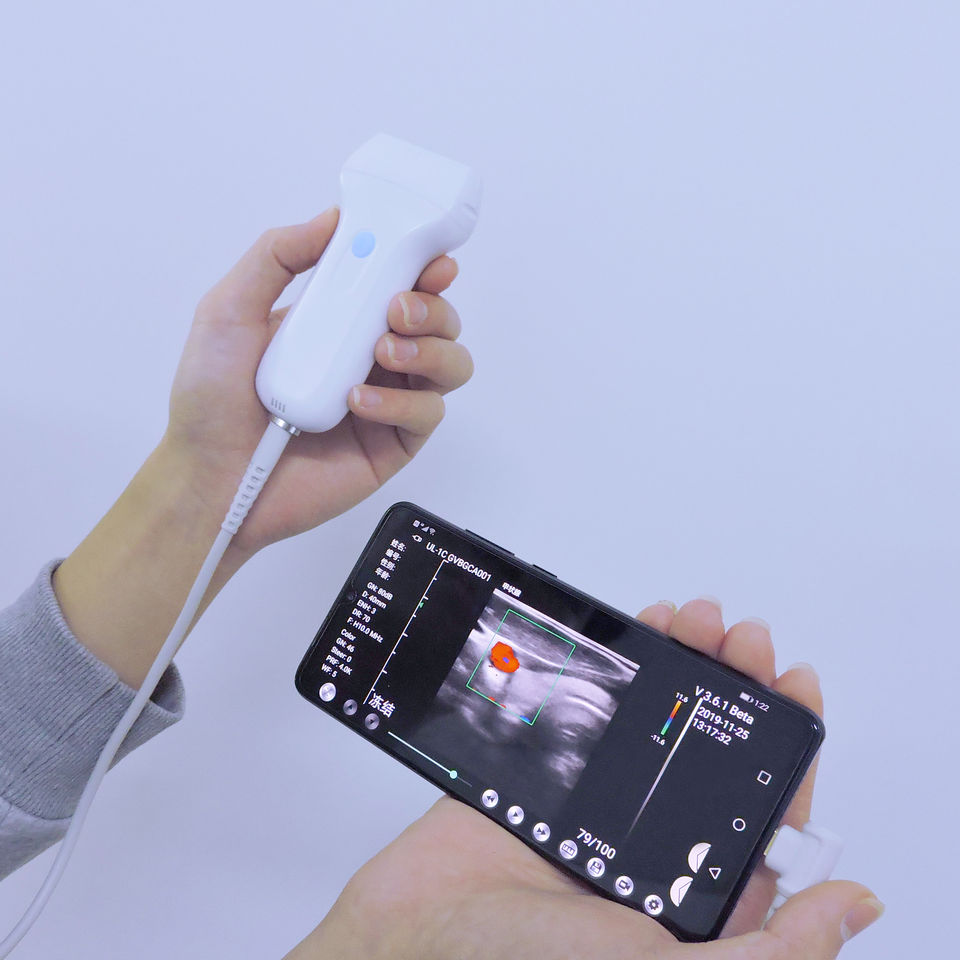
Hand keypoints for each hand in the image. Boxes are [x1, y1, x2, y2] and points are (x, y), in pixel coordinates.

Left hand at [166, 206, 473, 558]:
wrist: (210, 475)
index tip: (430, 256)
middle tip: (398, 308)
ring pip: (450, 365)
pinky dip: (401, 401)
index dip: (423, 266)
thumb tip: (333, 220)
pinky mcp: (394, 443)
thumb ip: (278, 257)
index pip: (400, 283)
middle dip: (432, 306)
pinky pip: (426, 414)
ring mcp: (387, 401)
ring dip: (432, 348)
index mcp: (340, 320)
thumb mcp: (229, 309)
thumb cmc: (211, 398)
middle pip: (439, 321)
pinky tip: (359, 401)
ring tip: (384, 349)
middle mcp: (371, 357)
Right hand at [285, 599, 881, 959]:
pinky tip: (636, 635)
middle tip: (739, 639)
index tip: (791, 684)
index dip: (784, 746)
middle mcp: (648, 848)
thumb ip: (764, 946)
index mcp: (688, 898)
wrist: (410, 934)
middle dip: (733, 687)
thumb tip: (853, 905)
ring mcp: (596, 805)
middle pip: (710, 751)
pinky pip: (590, 708)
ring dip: (683, 667)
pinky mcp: (544, 773)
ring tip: (696, 620)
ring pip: (656, 721)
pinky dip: (617, 668)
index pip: (762, 814)